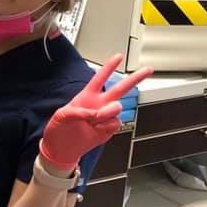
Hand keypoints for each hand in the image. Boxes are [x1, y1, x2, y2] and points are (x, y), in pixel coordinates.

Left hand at [39, 54, 152, 170]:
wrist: (61, 149)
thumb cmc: (58, 130)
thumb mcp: (61, 116)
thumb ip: (77, 111)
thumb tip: (94, 113)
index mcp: (86, 96)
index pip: (100, 78)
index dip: (109, 67)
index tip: (118, 57)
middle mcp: (98, 104)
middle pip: (120, 88)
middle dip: (135, 78)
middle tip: (147, 70)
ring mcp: (104, 117)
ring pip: (117, 108)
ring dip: (107, 112)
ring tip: (93, 120)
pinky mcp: (108, 129)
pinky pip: (116, 123)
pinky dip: (106, 126)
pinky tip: (97, 128)